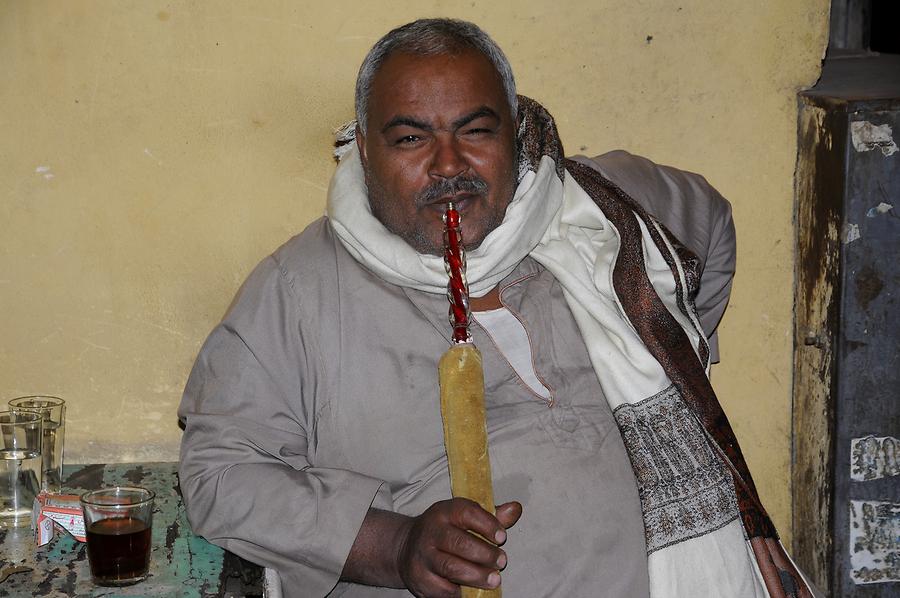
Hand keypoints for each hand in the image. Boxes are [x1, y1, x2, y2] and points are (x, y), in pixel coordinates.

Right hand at [396, 499, 522, 597]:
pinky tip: (472, 590)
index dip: (487, 524)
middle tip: (501, 561)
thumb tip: (515, 509)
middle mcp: (431, 531)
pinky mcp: (419, 578)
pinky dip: (460, 592)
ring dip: (476, 576)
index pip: (467, 513)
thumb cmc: (445, 530)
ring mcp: (423, 556)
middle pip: (459, 543)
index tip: (502, 537)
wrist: (405, 547)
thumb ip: (491, 516)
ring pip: (451, 568)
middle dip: (485, 554)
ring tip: (494, 580)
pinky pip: (443, 589)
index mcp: (444, 511)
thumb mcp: (463, 517)